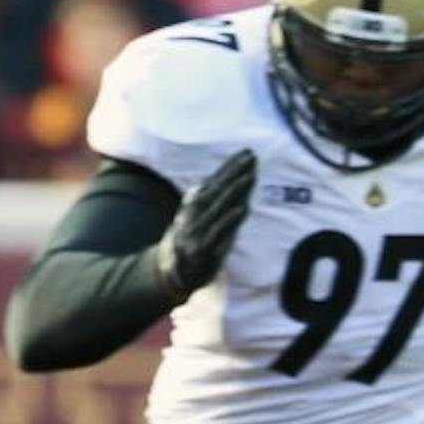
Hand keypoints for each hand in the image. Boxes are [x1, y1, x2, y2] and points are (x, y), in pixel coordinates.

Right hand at [155, 150, 255, 300]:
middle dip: (235, 172)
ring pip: (219, 207)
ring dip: (234, 191)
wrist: (172, 272)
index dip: (231, 166)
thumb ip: (220, 198)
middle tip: (251, 156)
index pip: (216, 181)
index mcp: (197, 203)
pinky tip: (243, 208)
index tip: (247, 152)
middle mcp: (196, 213)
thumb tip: (239, 178)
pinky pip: (218, 232)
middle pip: (218, 189)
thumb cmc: (193, 240)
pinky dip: (230, 220)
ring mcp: (198, 230)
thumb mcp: (203, 215)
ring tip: (249, 176)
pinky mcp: (202, 248)